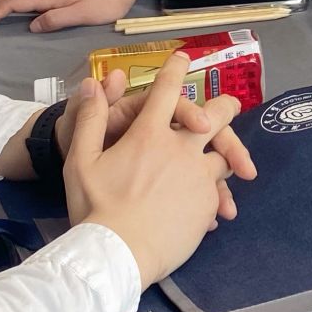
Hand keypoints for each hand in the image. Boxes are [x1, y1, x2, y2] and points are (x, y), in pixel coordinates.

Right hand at [64, 76, 254, 287]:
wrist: (119, 254)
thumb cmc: (95, 208)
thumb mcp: (80, 161)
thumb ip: (90, 119)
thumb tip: (93, 83)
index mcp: (148, 133)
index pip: (166, 90)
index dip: (175, 70)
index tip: (184, 57)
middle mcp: (181, 148)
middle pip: (216, 115)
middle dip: (225, 106)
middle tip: (231, 106)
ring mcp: (199, 176)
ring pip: (224, 155)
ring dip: (226, 154)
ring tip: (230, 161)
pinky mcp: (208, 203)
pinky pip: (219, 192)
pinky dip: (215, 194)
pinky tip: (211, 205)